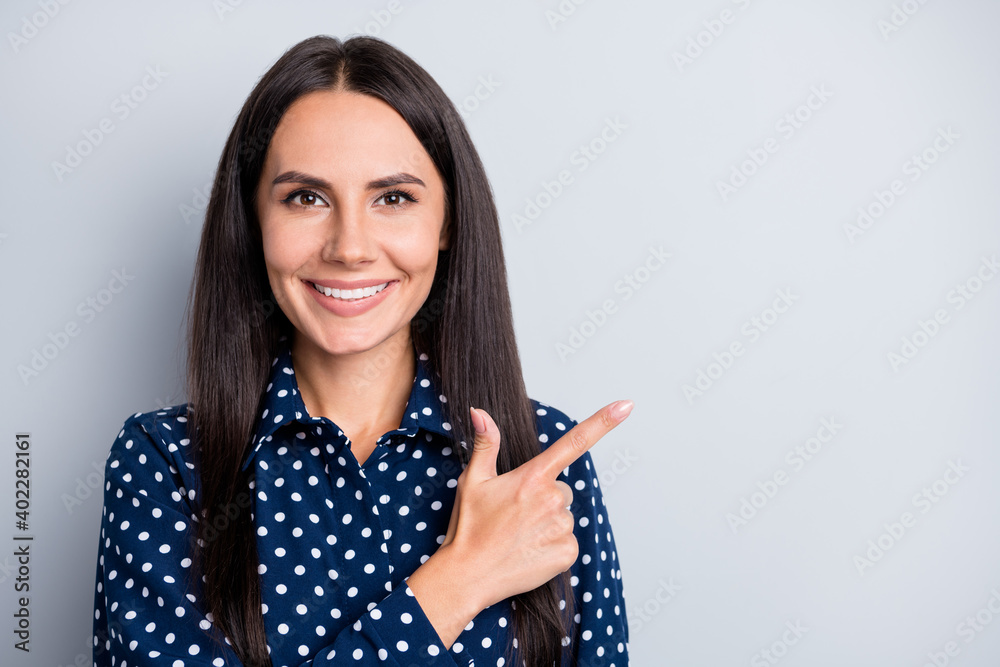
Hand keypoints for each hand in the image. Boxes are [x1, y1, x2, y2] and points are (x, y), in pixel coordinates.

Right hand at [441, 399, 632, 610]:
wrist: (468, 575)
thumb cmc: (469, 527)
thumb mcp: (472, 480)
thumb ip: (486, 443)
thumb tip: (480, 412)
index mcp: (533, 477)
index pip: (574, 442)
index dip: (603, 421)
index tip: (626, 405)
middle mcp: (552, 499)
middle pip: (561, 490)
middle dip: (543, 499)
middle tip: (515, 516)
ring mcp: (562, 527)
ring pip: (563, 516)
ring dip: (547, 524)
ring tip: (518, 536)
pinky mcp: (568, 553)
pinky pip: (567, 541)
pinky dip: (552, 546)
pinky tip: (529, 551)